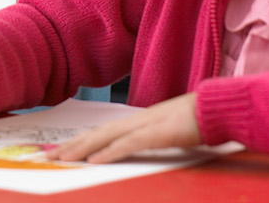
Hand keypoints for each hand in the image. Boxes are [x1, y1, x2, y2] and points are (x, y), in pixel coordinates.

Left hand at [45, 92, 200, 162]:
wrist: (219, 107)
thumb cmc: (197, 120)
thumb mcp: (168, 132)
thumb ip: (150, 138)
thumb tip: (136, 147)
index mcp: (137, 120)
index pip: (102, 131)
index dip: (80, 141)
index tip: (61, 150)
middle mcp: (136, 120)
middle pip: (97, 133)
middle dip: (72, 145)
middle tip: (49, 157)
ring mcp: (146, 125)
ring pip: (106, 138)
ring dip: (82, 149)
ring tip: (62, 159)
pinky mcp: (159, 133)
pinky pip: (129, 144)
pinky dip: (110, 152)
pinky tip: (95, 161)